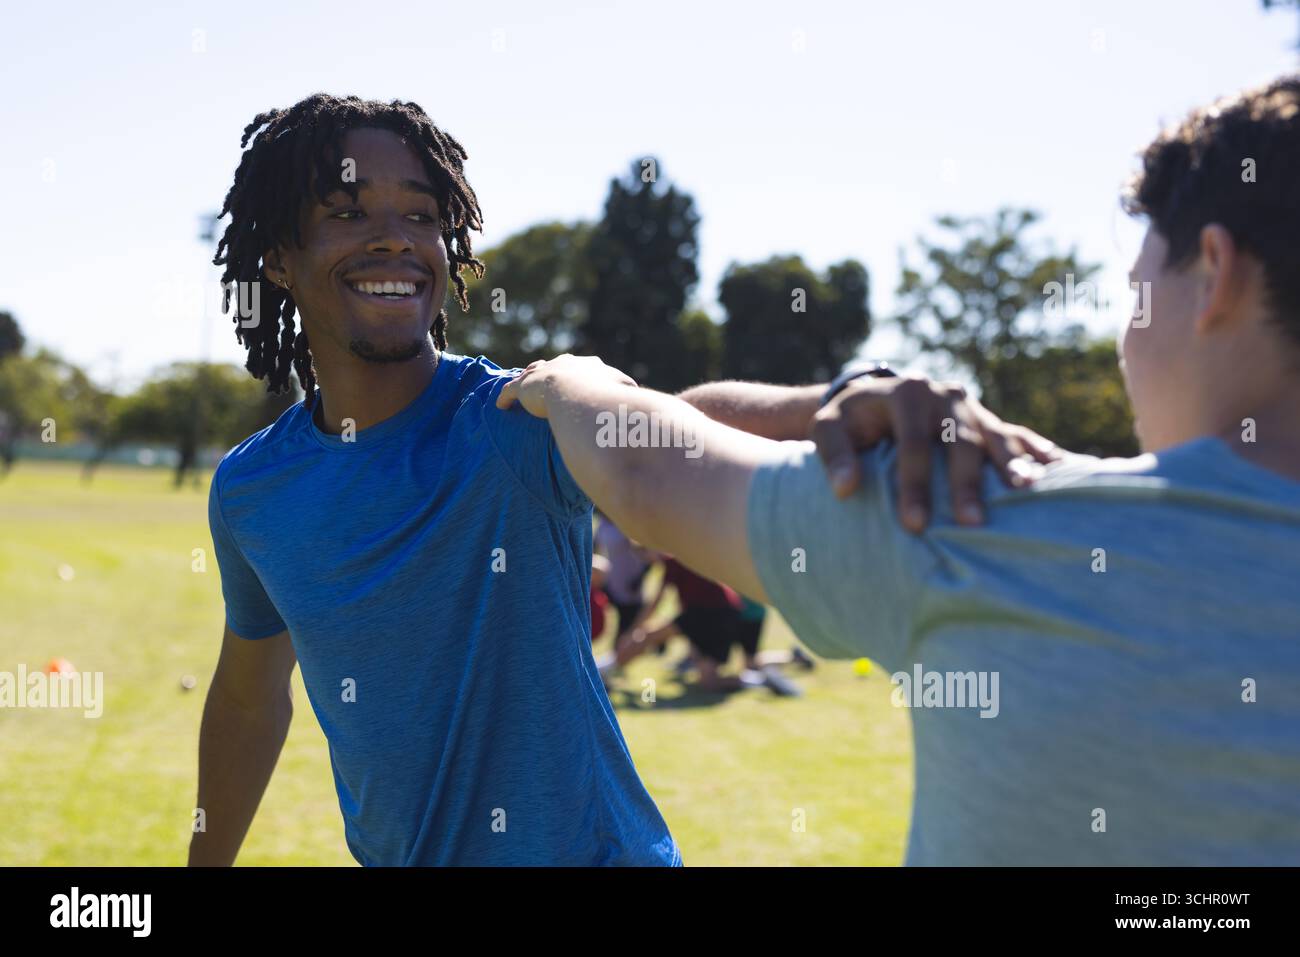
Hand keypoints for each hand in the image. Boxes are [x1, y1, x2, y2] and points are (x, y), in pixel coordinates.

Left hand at [495, 354, 637, 418]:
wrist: (576, 393)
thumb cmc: (603, 394)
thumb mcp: (623, 391)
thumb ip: (630, 394)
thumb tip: (644, 400)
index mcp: (586, 365)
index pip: (582, 366)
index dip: (580, 372)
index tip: (580, 378)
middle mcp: (562, 365)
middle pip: (554, 365)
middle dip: (551, 369)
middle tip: (547, 377)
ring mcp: (541, 374)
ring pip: (531, 373)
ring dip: (527, 378)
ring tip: (524, 383)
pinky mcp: (523, 388)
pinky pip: (510, 392)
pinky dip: (505, 398)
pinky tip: (500, 406)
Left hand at [809, 375, 1062, 531]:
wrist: (874, 397)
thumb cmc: (849, 421)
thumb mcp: (827, 429)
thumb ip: (834, 456)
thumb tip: (846, 488)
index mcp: (906, 393)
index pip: (912, 443)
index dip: (914, 483)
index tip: (914, 524)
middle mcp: (944, 395)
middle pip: (961, 440)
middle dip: (966, 482)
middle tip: (972, 522)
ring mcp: (972, 406)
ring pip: (997, 434)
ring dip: (1013, 463)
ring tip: (1028, 492)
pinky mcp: (988, 419)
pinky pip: (1018, 435)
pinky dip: (1038, 452)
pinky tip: (1061, 471)